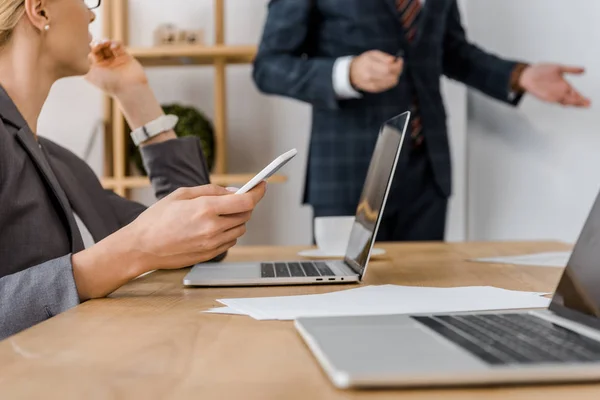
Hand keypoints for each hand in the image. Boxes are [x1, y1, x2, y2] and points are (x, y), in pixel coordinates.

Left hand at [84, 40, 148, 96]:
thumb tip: (75, 55)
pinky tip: (114, 47)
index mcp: (97, 69)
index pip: (90, 53)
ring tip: (106, 43)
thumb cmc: (109, 83)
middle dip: (97, 43)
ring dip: (106, 42)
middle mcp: (106, 64)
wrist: (129, 89)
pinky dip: (116, 44)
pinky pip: (119, 46)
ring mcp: (116, 61)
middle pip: (99, 48)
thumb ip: (83, 64)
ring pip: (108, 45)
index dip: (87, 47)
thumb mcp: (90, 75)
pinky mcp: (126, 57)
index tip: (88, 46)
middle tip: (98, 44)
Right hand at [127, 183, 266, 270]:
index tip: (262, 185)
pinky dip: (228, 232)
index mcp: (206, 209)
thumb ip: (211, 190)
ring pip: (240, 229)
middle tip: (235, 198)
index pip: (246, 201)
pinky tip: (212, 227)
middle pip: (246, 214)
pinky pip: (230, 241)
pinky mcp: (210, 255)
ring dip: (236, 219)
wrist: (142, 247)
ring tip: (218, 214)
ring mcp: (212, 244)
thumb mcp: (182, 194)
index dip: (258, 192)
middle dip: (245, 204)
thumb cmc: (158, 218)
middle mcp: (213, 228)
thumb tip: (233, 191)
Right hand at [350, 50, 403, 92]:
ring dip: (396, 76)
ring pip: (390, 83)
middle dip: (398, 70)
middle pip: (390, 76)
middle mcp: (370, 76)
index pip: (388, 68)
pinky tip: (390, 76)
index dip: (397, 65)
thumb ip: (384, 56)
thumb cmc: (363, 61)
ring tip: (394, 70)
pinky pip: (387, 87)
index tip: (399, 60)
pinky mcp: (373, 90)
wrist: (351, 73)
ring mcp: (371, 84)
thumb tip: (394, 60)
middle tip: (398, 65)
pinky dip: (391, 81)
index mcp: (369, 65)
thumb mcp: (371, 54)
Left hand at [519, 64, 590, 107]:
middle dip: (579, 102)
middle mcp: (560, 92)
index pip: (575, 94)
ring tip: (580, 103)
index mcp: (564, 85)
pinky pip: (556, 100)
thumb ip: (571, 70)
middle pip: (572, 100)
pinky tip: (568, 102)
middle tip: (588, 104)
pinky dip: (562, 101)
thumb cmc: (541, 71)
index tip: (589, 101)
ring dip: (573, 103)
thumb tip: (584, 70)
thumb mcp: (559, 68)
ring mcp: (553, 95)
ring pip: (566, 101)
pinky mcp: (546, 97)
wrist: (527, 74)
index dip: (582, 98)